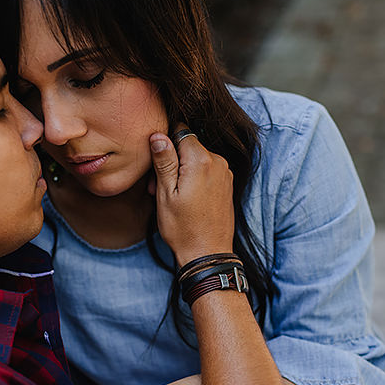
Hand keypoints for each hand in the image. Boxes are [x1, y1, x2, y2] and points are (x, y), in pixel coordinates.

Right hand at [148, 124, 233, 266]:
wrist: (208, 253)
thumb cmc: (183, 228)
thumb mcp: (165, 193)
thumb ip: (164, 161)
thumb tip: (158, 135)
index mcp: (201, 160)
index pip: (180, 131)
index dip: (165, 145)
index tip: (157, 165)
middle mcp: (218, 162)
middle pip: (188, 147)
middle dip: (172, 161)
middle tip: (157, 187)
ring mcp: (225, 173)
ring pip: (197, 159)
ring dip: (182, 172)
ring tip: (172, 197)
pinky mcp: (227, 184)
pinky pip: (206, 171)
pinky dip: (194, 179)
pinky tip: (186, 199)